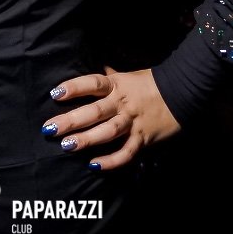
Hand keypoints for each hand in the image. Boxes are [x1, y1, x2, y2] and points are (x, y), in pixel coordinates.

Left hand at [41, 66, 180, 170]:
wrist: (183, 92)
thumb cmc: (150, 83)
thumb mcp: (128, 76)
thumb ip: (110, 77)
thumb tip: (96, 68)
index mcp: (118, 85)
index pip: (93, 84)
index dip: (74, 88)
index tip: (55, 93)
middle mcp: (122, 103)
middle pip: (94, 111)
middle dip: (71, 120)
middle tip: (50, 128)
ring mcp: (133, 121)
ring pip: (108, 132)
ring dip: (87, 139)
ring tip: (67, 145)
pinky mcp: (143, 138)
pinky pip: (126, 152)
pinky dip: (111, 160)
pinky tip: (94, 165)